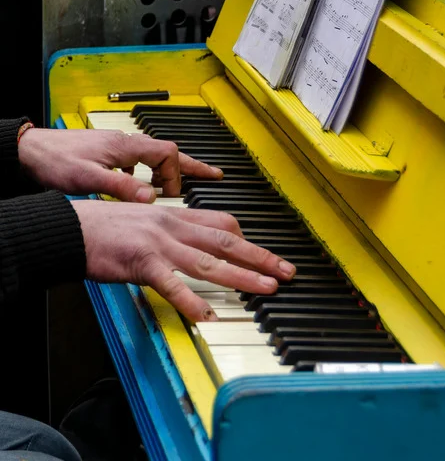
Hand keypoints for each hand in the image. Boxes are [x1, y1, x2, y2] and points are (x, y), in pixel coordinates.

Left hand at [18, 128, 221, 201]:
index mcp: (126, 147)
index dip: (176, 176)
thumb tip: (152, 199)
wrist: (31, 151)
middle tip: (213, 175)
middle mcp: (126, 142)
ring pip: (155, 155)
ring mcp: (118, 146)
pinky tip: (141, 184)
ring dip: (170, 170)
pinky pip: (139, 159)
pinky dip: (149, 171)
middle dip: (192, 165)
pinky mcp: (108, 152)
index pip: (168, 154)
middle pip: (169, 151)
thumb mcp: (90, 179)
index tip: (171, 195)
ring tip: (177, 187)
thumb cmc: (56, 162)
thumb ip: (122, 188)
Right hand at [72, 200, 295, 321]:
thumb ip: (171, 229)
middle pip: (227, 240)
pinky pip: (172, 283)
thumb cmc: (104, 225)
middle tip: (286, 271)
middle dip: (260, 257)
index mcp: (175, 215)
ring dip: (242, 277)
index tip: (264, 254)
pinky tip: (206, 316)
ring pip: (209, 261)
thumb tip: (192, 241)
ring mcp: (160, 243)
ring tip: (266, 289)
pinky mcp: (142, 263)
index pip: (222, 223)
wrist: (71, 227)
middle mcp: (173, 226)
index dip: (248, 240)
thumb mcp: (146, 218)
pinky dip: (190, 300)